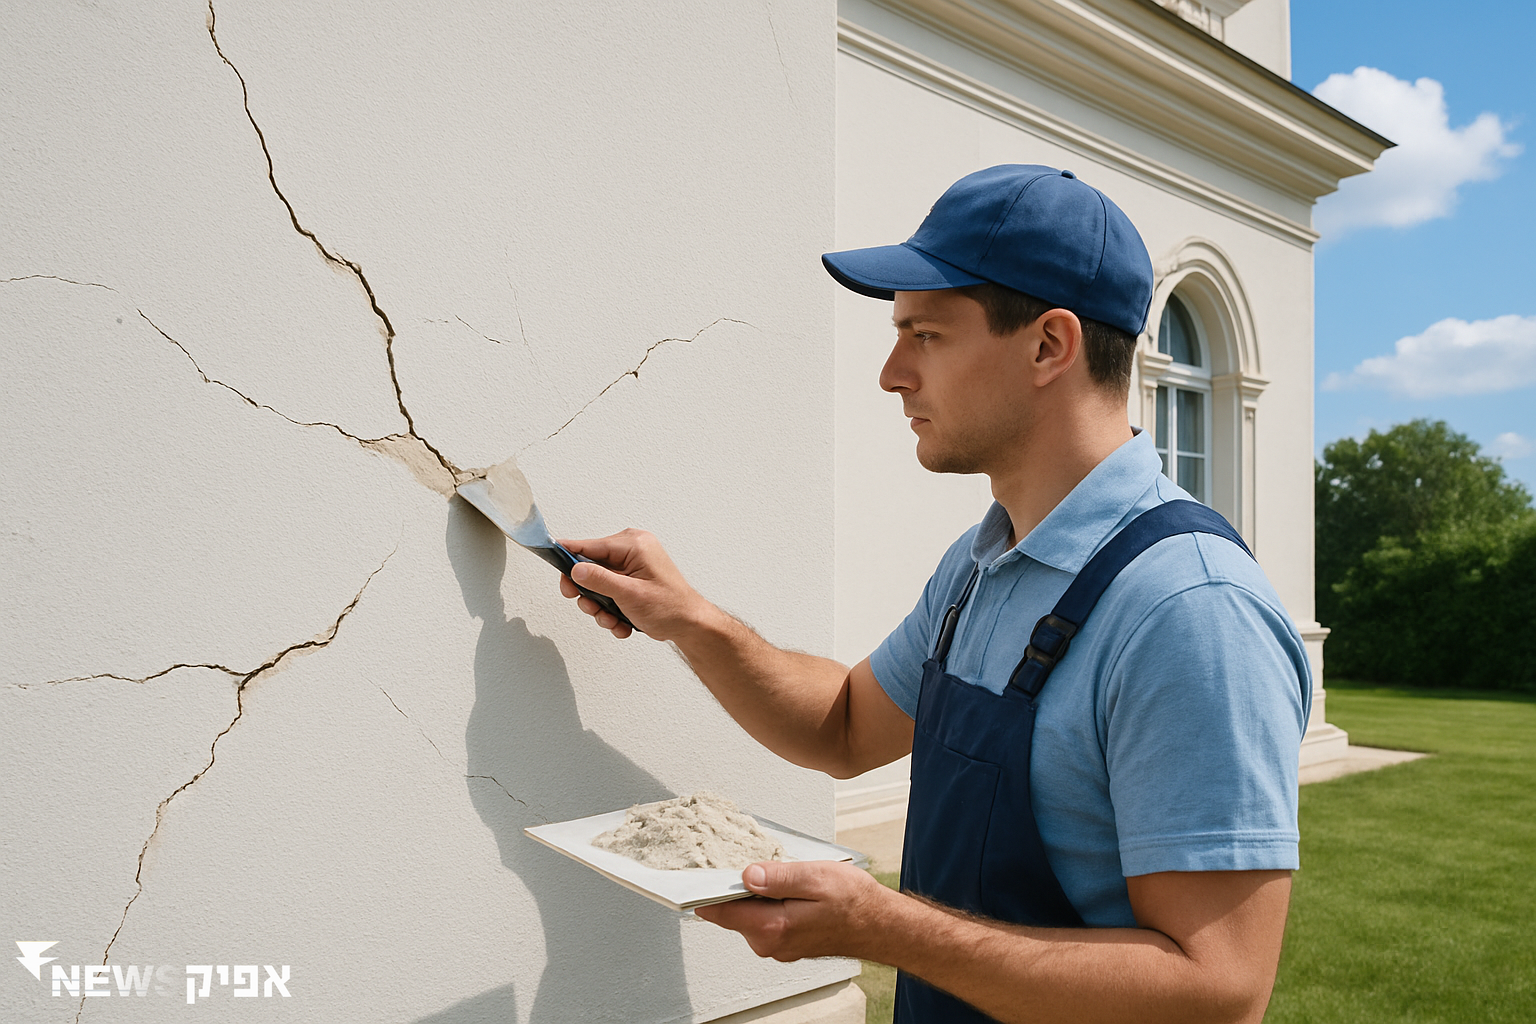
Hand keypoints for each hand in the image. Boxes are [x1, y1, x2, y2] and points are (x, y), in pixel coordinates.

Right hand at [558, 529, 705, 640]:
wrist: (689, 625)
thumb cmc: (671, 607)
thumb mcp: (630, 594)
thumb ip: (600, 580)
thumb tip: (575, 569)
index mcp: (634, 544)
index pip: (590, 546)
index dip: (569, 557)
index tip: (552, 561)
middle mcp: (631, 551)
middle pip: (590, 567)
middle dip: (589, 593)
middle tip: (591, 607)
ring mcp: (630, 566)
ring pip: (597, 584)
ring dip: (601, 607)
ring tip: (613, 620)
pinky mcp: (630, 581)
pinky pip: (608, 592)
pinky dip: (611, 611)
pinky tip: (622, 622)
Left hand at [694, 860, 893, 961]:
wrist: (881, 926)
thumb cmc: (855, 902)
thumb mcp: (816, 877)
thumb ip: (779, 877)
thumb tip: (746, 874)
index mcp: (772, 927)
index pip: (719, 910)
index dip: (702, 890)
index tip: (687, 874)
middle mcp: (770, 943)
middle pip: (731, 910)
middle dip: (733, 885)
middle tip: (742, 858)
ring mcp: (777, 945)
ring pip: (748, 913)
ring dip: (753, 892)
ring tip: (775, 871)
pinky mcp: (785, 941)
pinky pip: (763, 918)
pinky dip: (766, 900)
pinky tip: (784, 886)